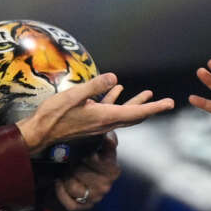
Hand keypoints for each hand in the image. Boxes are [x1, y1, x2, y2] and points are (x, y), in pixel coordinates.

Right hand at [17, 74, 172, 154]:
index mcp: (105, 117)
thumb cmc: (54, 115)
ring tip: (149, 93)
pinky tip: (117, 88)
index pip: (136, 113)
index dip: (154, 108)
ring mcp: (98, 123)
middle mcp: (105, 122)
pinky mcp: (91, 120)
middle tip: (168, 103)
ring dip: (137, 103)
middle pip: (135, 116)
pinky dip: (116, 100)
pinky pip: (109, 110)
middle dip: (151, 108)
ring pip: (124, 113)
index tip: (170, 103)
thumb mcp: (74, 96)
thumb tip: (115, 77)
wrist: (40, 132)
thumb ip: (95, 86)